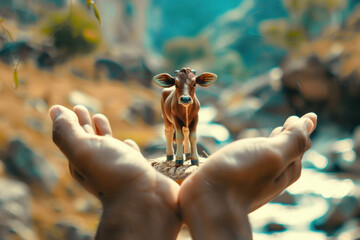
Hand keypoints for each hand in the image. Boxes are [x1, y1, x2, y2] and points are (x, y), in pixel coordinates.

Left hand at [50, 105, 180, 239]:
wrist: (145, 199)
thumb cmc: (113, 173)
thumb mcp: (82, 149)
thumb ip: (67, 130)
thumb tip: (55, 110)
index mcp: (81, 161)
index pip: (72, 136)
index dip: (70, 120)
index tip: (72, 107)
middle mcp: (98, 164)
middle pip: (87, 139)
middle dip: (83, 122)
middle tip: (80, 108)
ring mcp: (119, 167)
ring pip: (108, 145)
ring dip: (102, 130)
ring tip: (99, 118)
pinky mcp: (137, 169)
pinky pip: (129, 155)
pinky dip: (126, 146)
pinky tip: (127, 143)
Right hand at [179, 113, 316, 239]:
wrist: (208, 203)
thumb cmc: (240, 176)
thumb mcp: (273, 154)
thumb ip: (293, 139)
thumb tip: (310, 120)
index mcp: (289, 168)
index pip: (300, 142)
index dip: (298, 127)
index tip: (294, 117)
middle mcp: (275, 174)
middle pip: (286, 150)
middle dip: (288, 135)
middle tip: (290, 122)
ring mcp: (255, 177)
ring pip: (269, 156)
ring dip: (271, 143)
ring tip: (274, 133)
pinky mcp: (237, 179)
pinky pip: (252, 162)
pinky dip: (255, 151)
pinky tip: (248, 150)